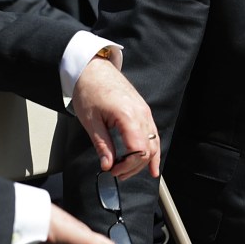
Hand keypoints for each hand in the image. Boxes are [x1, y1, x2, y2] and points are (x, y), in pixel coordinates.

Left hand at [72, 57, 160, 179]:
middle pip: (148, 149)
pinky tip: (152, 162)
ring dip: (143, 160)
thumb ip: (102, 145)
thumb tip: (107, 165)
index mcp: (128, 116)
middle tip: (116, 174)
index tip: (113, 171)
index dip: (127, 166)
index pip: (138, 150)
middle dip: (134, 167)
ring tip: (129, 172)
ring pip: (154, 142)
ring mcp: (145, 112)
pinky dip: (153, 149)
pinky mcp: (143, 111)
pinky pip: (153, 134)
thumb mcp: (91, 122)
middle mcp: (141, 114)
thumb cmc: (90, 91)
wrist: (93, 70)